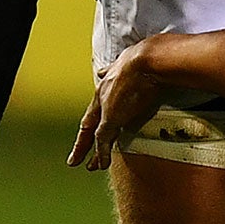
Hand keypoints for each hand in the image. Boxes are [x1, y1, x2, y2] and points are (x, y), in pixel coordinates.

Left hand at [68, 45, 167, 170]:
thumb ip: (134, 64)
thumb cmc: (148, 57)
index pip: (99, 103)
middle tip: (76, 156)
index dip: (96, 116)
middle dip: (84, 139)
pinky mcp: (111, 118)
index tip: (94, 125)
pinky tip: (101, 164)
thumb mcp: (138, 60)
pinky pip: (103, 140)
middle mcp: (103, 94)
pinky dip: (102, 153)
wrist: (146, 60)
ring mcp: (105, 107)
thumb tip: (145, 59)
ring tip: (90, 166)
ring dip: (91, 151)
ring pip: (94, 133)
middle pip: (90, 120)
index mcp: (109, 81)